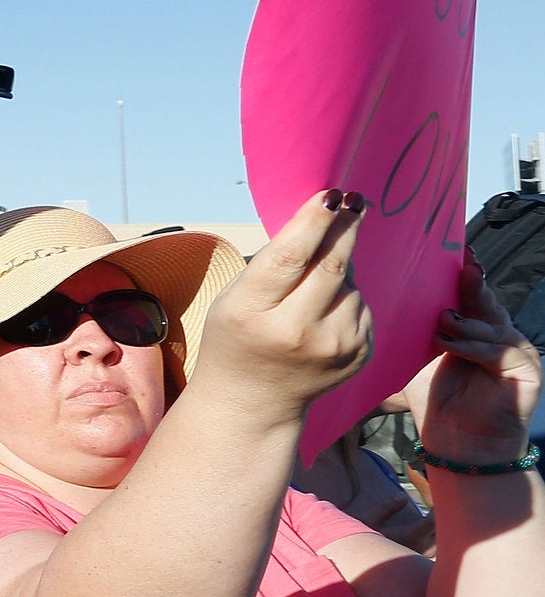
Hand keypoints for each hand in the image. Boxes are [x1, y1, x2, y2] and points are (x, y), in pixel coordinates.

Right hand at [192, 190, 371, 424]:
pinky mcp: (358, 356)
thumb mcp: (234, 297)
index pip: (290, 258)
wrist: (252, 402)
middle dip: (345, 228)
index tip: (331, 195)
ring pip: (351, 285)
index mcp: (254, 313)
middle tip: (355, 199)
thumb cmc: (236, 337)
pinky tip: (326, 309)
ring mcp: (334, 348)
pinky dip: (348, 297)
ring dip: (341, 269)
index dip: (313, 222)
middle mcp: (297, 332)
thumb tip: (320, 220)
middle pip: (333, 266)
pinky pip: (362, 307)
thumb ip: (273, 264)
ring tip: (315, 283)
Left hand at [415, 251, 541, 465]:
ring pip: (493, 324)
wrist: (457, 444)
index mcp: (471, 325)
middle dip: (472, 281)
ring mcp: (514, 351)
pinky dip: (474, 346)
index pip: (466, 292)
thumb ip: (407, 331)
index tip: (451, 249)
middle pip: (484, 300)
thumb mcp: (415, 357)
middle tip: (462, 264)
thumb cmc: (434, 400)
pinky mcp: (526, 371)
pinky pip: (499, 352)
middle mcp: (495, 333)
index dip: (458, 271)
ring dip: (467, 320)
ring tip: (443, 318)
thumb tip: (374, 299)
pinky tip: (450, 343)